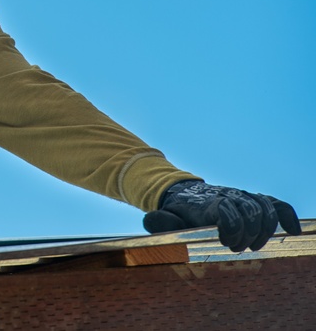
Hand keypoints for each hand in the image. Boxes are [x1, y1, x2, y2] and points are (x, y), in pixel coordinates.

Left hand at [143, 180, 301, 251]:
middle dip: (248, 232)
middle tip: (236, 248)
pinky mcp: (251, 199)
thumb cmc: (175, 213)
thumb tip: (149, 221)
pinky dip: (286, 214)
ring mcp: (241, 196)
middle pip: (249, 210)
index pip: (226, 209)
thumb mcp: (163, 218)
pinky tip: (293, 231)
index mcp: (206, 203)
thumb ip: (159, 222)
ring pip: (264, 206)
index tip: (225, 242)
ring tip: (255, 244)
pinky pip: (274, 202)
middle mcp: (227, 195)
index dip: (231, 227)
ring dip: (266, 228)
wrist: (182, 194)